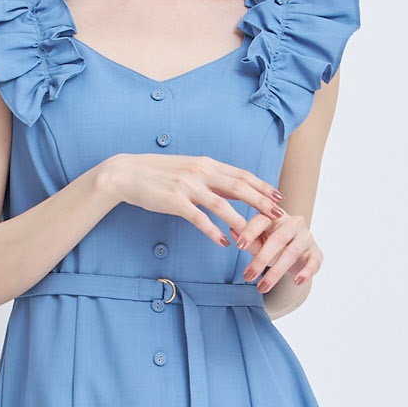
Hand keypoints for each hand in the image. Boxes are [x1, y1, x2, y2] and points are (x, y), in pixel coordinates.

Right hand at [101, 153, 283, 246]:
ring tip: (255, 235)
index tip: (279, 196)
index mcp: (207, 164)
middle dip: (261, 202)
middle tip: (279, 215)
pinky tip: (225, 243)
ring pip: (222, 205)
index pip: (242, 174)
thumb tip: (233, 191)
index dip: (262, 186)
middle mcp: (201, 172)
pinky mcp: (175, 202)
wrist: (128, 173)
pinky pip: (200, 219)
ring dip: (241, 221)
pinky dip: (214, 232)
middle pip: (239, 187)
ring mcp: (188, 187)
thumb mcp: (189, 170)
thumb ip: (211, 179)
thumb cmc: (160, 174)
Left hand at [235, 204, 322, 291]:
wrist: (298, 257)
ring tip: (262, 288)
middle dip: (261, 259)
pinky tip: (297, 281)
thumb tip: (232, 230)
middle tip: (247, 277)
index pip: (262, 220)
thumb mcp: (258, 244)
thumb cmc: (274, 247)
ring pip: (292, 253)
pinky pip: (313, 262)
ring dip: (276, 272)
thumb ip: (248, 240)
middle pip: (277, 239)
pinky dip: (306, 272)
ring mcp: (306, 237)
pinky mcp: (316, 252)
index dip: (250, 232)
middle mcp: (293, 223)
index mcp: (275, 217)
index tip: (238, 246)